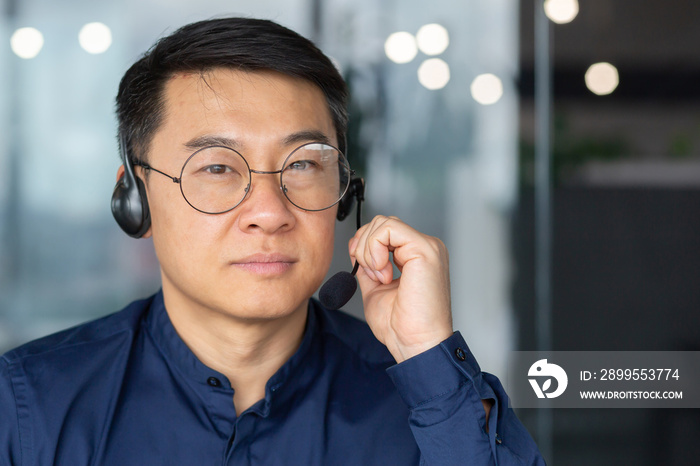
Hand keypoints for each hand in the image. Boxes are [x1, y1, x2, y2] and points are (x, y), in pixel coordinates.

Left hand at [349, 215, 452, 362]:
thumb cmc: (402, 326)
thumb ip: (368, 266)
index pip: (384, 231)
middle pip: (382, 223)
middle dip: (365, 246)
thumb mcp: (375, 288)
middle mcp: (425, 248)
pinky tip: (382, 272)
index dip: (364, 245)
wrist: (415, 345)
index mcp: (416, 256)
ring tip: (380, 277)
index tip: (363, 268)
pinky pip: (389, 229)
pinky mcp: (425, 250)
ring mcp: (427, 247)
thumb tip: (356, 248)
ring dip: (369, 250)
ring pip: (384, 223)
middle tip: (373, 275)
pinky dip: (375, 248)